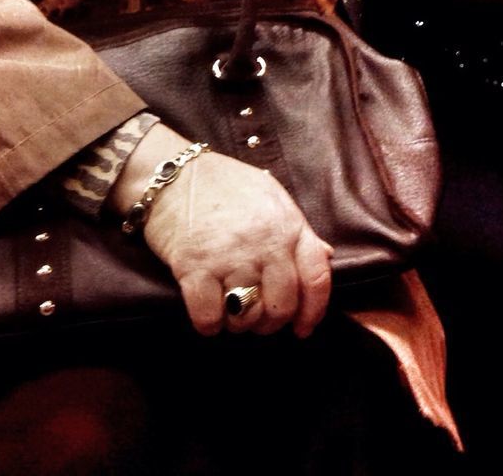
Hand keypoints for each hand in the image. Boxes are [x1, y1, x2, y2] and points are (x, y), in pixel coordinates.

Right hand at [113, 124, 332, 337]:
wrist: (176, 175)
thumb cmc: (227, 186)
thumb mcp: (273, 198)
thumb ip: (299, 231)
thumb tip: (326, 257)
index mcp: (289, 225)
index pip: (317, 277)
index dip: (314, 311)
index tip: (303, 327)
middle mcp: (266, 243)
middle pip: (282, 306)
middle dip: (271, 323)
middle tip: (257, 320)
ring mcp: (231, 257)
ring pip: (246, 317)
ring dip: (239, 324)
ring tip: (230, 310)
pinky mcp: (194, 268)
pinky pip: (209, 318)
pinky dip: (209, 325)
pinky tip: (207, 313)